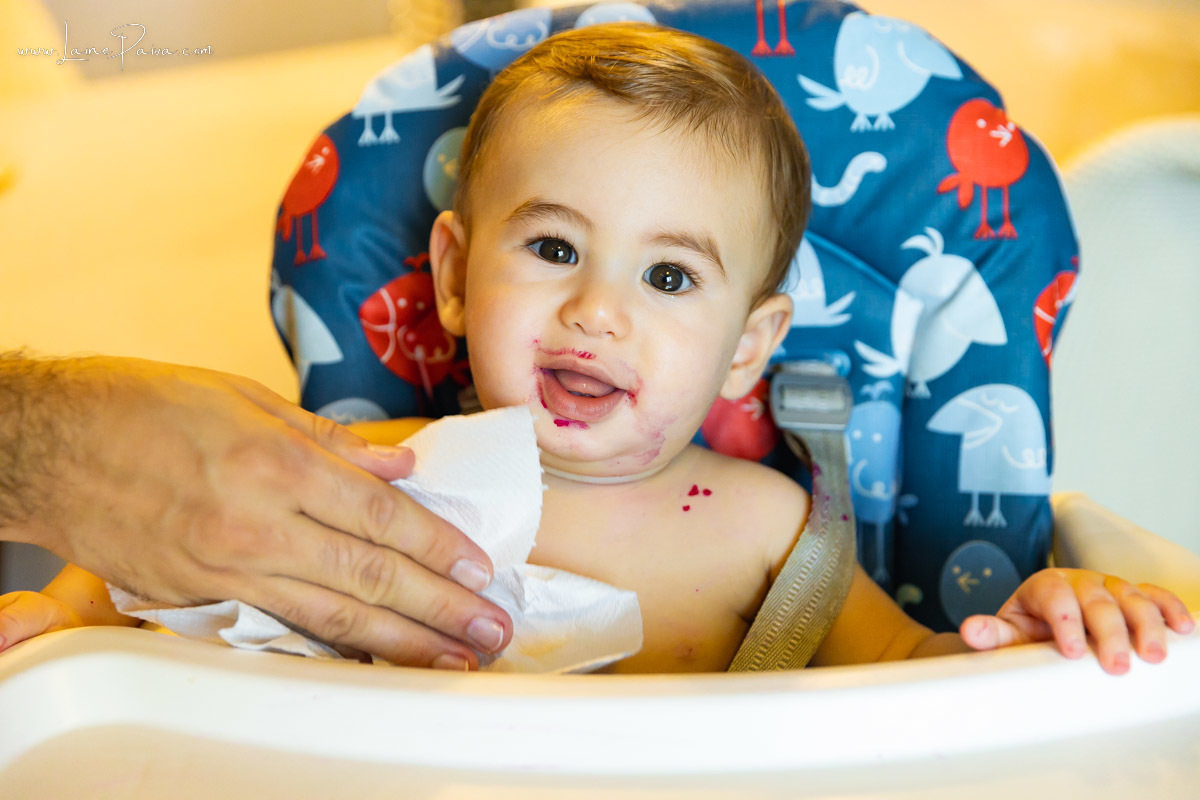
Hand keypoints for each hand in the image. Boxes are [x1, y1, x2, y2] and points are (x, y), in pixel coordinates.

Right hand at [0, 355, 511, 668]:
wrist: (46, 446)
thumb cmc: (140, 405)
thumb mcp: (243, 396)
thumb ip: (330, 440)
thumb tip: (398, 467)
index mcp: (274, 460)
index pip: (380, 514)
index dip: (436, 544)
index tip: (477, 565)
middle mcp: (256, 521)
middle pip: (370, 573)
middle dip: (439, 606)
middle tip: (489, 629)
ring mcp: (226, 567)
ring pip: (333, 614)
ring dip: (401, 641)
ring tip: (452, 658)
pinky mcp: (199, 595)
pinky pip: (281, 625)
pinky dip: (334, 644)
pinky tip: (372, 656)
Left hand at [959, 568, 1194, 674]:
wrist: (1044, 625)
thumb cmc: (1029, 630)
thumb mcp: (1008, 632)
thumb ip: (992, 633)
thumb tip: (971, 631)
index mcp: (1045, 586)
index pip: (1055, 597)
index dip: (1064, 622)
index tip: (1070, 651)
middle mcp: (1079, 582)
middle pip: (1097, 601)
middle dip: (1109, 633)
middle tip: (1117, 665)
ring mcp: (1109, 587)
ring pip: (1131, 598)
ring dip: (1146, 625)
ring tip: (1154, 655)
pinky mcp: (1132, 596)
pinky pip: (1155, 596)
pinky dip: (1170, 608)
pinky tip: (1182, 629)